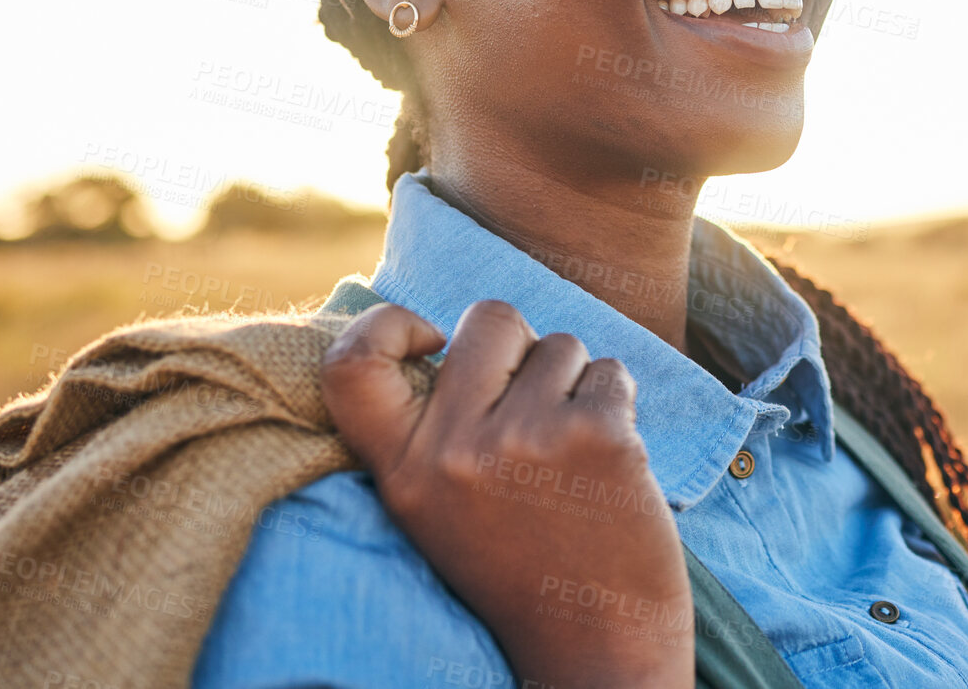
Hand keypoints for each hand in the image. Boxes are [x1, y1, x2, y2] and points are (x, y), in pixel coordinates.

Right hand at [321, 300, 693, 688]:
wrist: (595, 648)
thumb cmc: (520, 566)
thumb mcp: (437, 509)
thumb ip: (430, 428)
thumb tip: (442, 335)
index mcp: (404, 471)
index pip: (350, 365)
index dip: (386, 325)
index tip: (430, 339)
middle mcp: (456, 450)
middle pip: (489, 319)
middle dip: (519, 349)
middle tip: (530, 410)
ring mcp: (529, 438)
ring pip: (560, 344)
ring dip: (573, 385)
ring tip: (569, 456)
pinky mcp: (600, 436)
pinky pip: (611, 372)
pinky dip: (617, 405)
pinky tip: (608, 466)